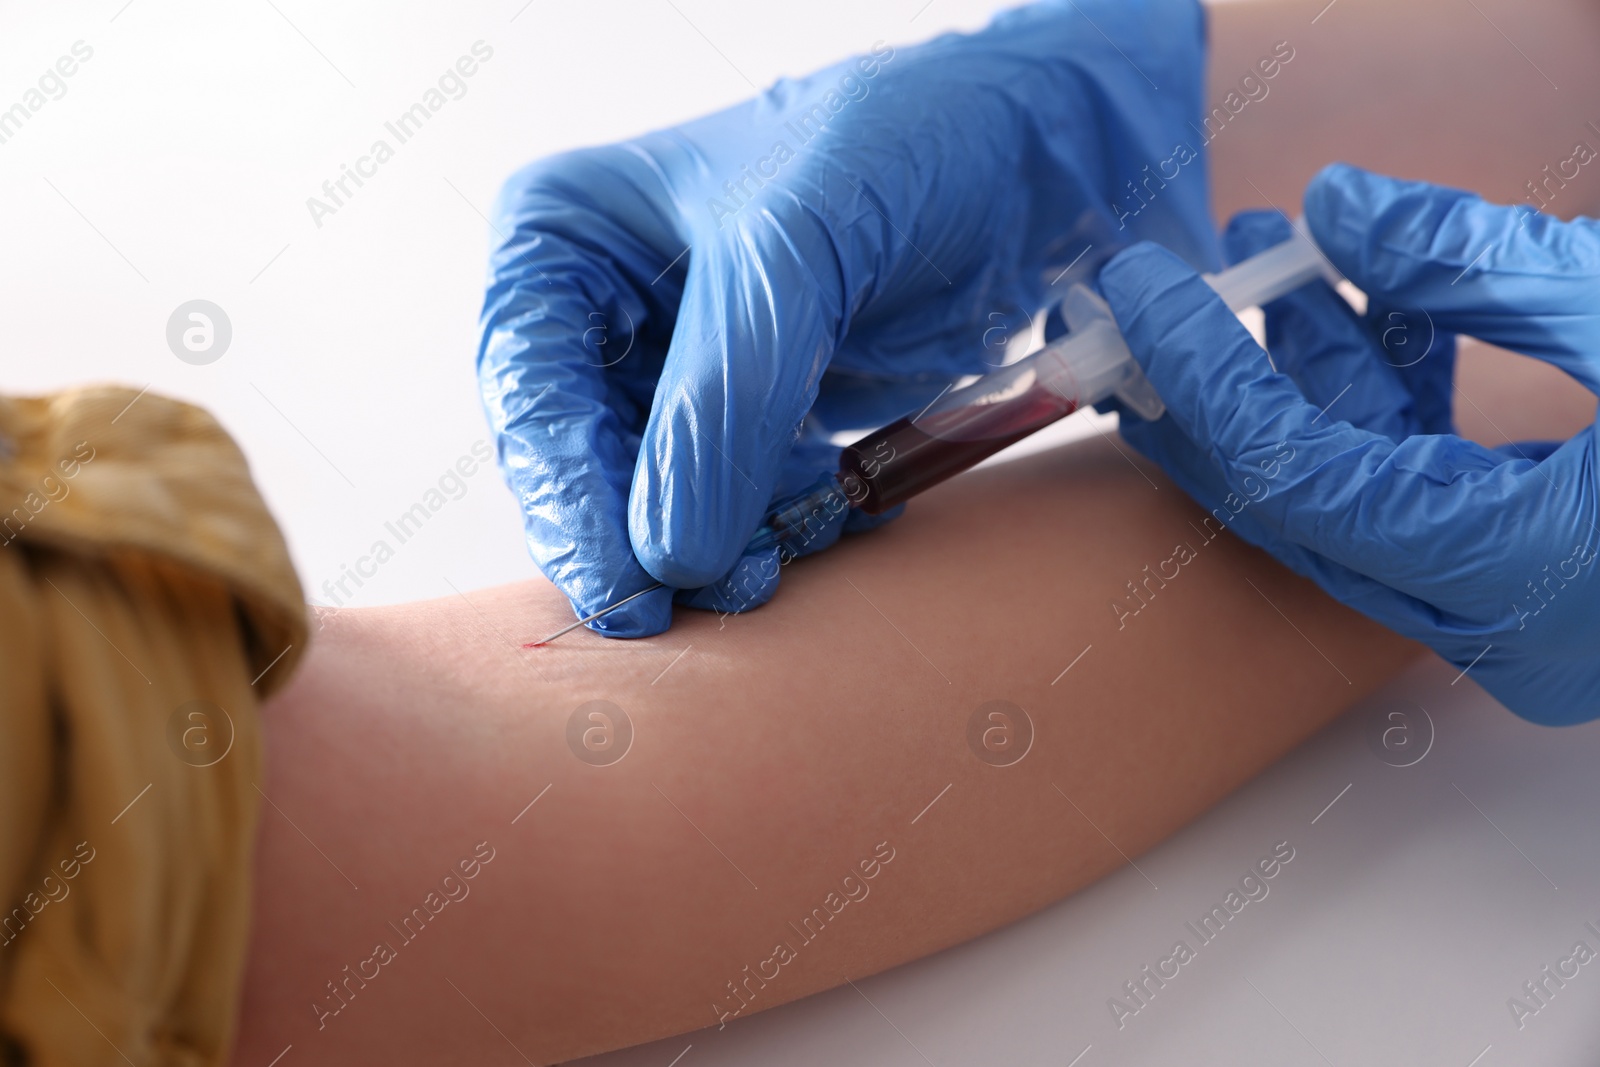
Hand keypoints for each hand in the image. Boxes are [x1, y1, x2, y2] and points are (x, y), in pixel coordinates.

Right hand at [477, 0, 1217, 635]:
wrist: (1029, 157)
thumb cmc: (899, 142)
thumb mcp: (792, 251)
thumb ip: (723, 398)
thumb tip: (669, 550)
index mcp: (565, 241)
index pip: (530, 392)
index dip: (568, 500)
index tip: (628, 591)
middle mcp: (609, 313)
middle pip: (586, 465)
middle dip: (647, 536)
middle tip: (705, 598)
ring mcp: (685, 373)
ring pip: (666, 500)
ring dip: (723, 545)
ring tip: (784, 555)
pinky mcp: (762, 418)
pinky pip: (746, 504)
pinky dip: (785, 528)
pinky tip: (838, 516)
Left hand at [1102, 163, 1599, 723]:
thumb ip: (1484, 265)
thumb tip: (1336, 205)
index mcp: (1515, 578)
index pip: (1292, 473)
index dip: (1205, 372)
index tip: (1138, 283)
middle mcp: (1491, 618)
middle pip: (1293, 500)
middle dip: (1216, 384)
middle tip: (1142, 290)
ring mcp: (1508, 603)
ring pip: (1354, 487)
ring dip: (1303, 368)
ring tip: (1259, 247)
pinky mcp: (1530, 567)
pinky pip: (1419, 481)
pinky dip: (1387, 392)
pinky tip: (1364, 292)